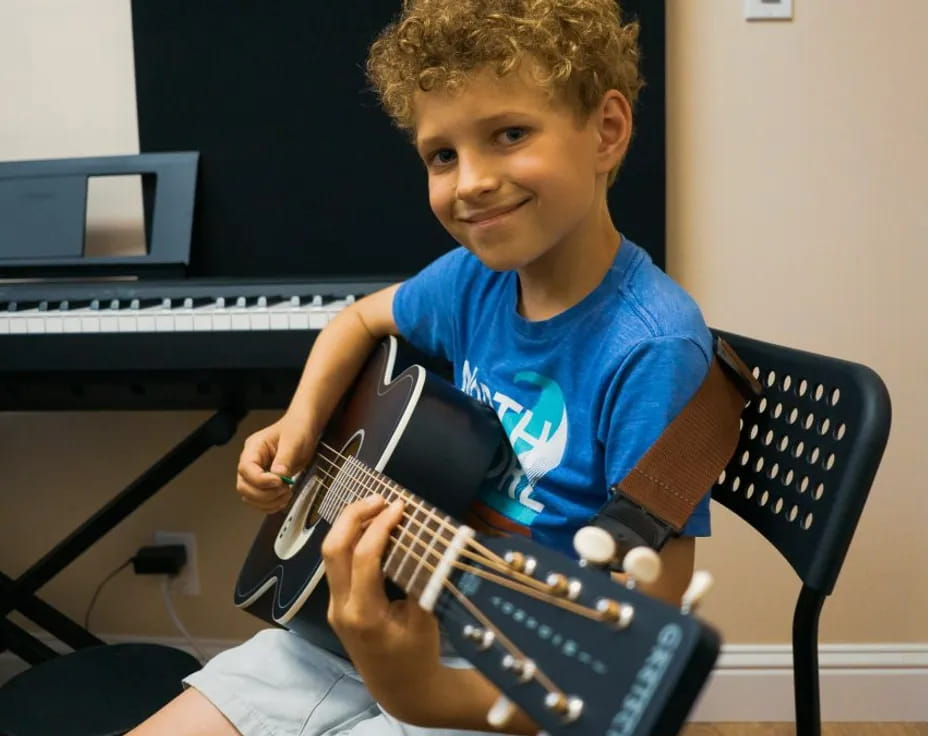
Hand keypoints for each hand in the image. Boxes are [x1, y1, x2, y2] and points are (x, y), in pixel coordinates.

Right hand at [236, 413, 317, 512]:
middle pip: (244, 486)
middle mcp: (251, 462)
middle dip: (264, 494)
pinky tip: (283, 499)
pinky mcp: (265, 483)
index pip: (246, 469)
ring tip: (286, 494)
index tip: (279, 482)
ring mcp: (257, 473)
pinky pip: (260, 500)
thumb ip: (285, 458)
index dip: (261, 480)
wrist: (304, 429)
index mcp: (254, 448)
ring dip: (268, 502)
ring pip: (250, 496)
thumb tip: (278, 475)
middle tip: (284, 489)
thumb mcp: (294, 441)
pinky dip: (271, 505)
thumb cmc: (297, 429)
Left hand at [322, 495, 442, 718]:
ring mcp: (335, 606)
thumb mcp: (426, 618)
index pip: (364, 557)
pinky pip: (338, 564)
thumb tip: (425, 538)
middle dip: (354, 516)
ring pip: (331, 554)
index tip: (400, 507)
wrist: (400, 688)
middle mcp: (342, 608)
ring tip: (377, 507)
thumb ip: (422, 579)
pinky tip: (371, 528)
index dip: (381, 526)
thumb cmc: (418, 654)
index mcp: (365, 614)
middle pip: (333, 549)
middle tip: (381, 499)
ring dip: (350, 525)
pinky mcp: (337, 604)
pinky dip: (352, 541)